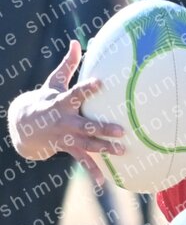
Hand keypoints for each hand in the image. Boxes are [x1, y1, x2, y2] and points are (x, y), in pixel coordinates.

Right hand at [8, 40, 124, 183]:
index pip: (76, 94)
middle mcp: (64, 122)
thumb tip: (76, 42)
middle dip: (103, 128)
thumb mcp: (53, 83)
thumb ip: (68, 65)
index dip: (88, 89)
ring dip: (105, 149)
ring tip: (122, 151)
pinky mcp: (67, 149)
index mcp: (61, 103)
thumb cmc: (44, 100)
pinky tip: (103, 182)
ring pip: (87, 145)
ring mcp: (66, 138)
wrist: (23, 127)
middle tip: (122, 130)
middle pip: (86, 125)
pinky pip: (82, 161)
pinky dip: (92, 171)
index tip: (101, 83)